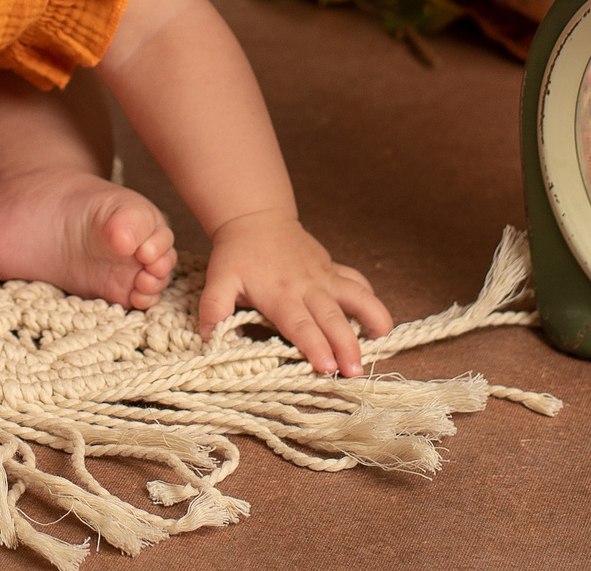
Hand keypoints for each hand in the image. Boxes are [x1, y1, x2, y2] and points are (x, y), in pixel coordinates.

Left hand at [197, 209, 393, 377]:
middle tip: (355, 372)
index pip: (300, 325)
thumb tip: (208, 337)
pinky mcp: (332, 269)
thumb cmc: (237, 253)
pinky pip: (357, 282)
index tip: (326, 368)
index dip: (314, 347)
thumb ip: (213, 307)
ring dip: (371, 318)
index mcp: (280, 294)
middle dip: (346, 346)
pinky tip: (377, 320)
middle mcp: (307, 286)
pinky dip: (370, 300)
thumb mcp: (219, 278)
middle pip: (332, 319)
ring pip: (356, 296)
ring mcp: (324, 276)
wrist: (256, 218)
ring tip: (382, 340)